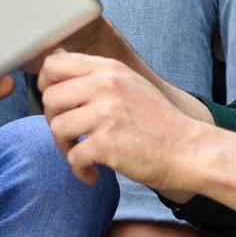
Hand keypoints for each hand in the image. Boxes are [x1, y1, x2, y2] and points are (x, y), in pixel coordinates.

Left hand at [39, 51, 200, 188]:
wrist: (189, 150)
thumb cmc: (157, 121)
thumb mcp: (129, 83)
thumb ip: (96, 75)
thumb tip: (55, 61)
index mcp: (109, 68)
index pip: (53, 64)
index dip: (46, 86)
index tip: (58, 104)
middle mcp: (105, 85)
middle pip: (49, 98)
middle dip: (53, 119)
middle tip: (71, 134)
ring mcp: (106, 113)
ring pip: (56, 127)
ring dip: (64, 147)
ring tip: (81, 154)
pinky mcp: (107, 143)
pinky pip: (72, 157)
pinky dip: (79, 170)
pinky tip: (92, 174)